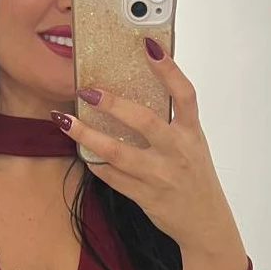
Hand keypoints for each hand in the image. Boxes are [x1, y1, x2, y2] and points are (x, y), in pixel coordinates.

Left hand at [53, 42, 236, 249]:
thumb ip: (172, 123)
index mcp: (192, 134)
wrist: (206, 224)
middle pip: (143, 121)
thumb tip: (138, 93)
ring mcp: (160, 176)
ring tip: (64, 121)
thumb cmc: (196, 179)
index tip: (149, 45)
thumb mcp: (194, 146)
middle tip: (87, 90)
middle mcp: (178, 152)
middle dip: (112, 103)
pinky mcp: (145, 196)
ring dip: (87, 135)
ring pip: (117, 152)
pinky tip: (80, 150)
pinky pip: (112, 177)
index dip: (169, 68)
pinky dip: (94, 163)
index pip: (184, 94)